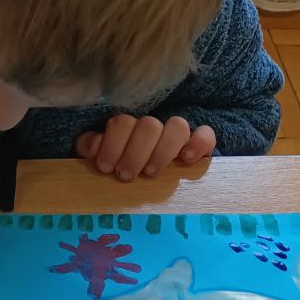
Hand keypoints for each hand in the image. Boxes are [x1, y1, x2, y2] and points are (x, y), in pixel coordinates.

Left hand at [74, 115, 215, 179]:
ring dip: (163, 150)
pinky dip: (198, 143)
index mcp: (127, 128)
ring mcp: (176, 135)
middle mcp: (152, 128)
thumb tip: (93, 146)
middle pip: (149, 125)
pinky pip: (206, 134)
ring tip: (151, 173)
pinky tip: (186, 159)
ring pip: (177, 126)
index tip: (106, 167)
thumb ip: (93, 148)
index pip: (122, 122)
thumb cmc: (119, 166)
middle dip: (136, 152)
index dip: (113, 143)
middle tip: (126, 175)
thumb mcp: (101, 156)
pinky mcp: (198, 145)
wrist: (146, 176)